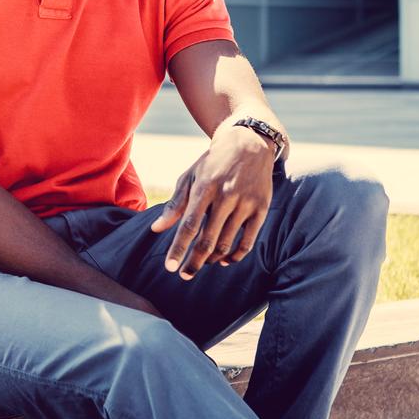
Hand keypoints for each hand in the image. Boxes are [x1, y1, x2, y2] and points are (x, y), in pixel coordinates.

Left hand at [149, 125, 273, 278]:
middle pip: (208, 239)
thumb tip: (156, 229)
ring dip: (212, 258)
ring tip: (202, 262)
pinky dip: (236, 255)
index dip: (179, 248)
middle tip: (184, 275)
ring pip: (227, 243)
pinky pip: (248, 241)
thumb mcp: (191, 177)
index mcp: (205, 187)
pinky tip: (224, 260)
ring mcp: (246, 203)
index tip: (170, 267)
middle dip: (194, 262)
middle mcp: (226, 195)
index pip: (189, 224)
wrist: (249, 143)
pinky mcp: (261, 208)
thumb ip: (175, 204)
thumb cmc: (213, 163)